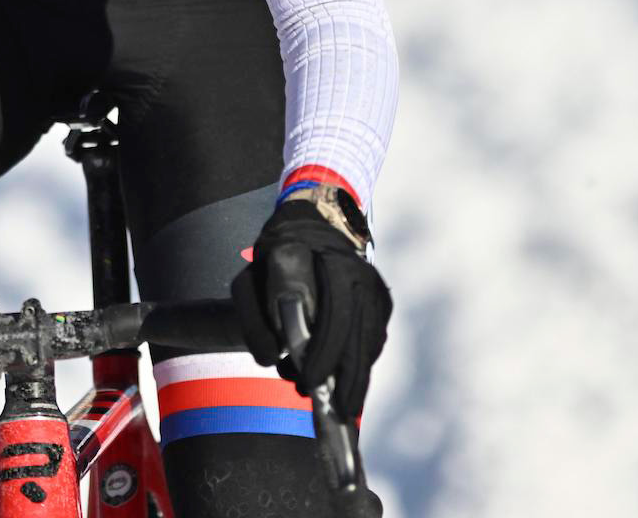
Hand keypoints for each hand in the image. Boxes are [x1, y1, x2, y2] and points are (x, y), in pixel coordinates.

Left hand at [230, 189, 390, 420]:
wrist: (312, 228)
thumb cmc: (276, 257)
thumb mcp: (255, 275)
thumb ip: (258, 313)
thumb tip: (274, 355)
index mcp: (330, 263)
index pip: (334, 314)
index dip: (324, 352)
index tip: (310, 381)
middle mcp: (361, 274)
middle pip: (358, 334)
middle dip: (346, 376)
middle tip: (334, 411)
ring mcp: (376, 289)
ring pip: (370, 341)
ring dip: (356, 376)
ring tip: (339, 406)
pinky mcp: (382, 303)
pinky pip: (374, 339)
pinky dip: (361, 364)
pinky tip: (346, 383)